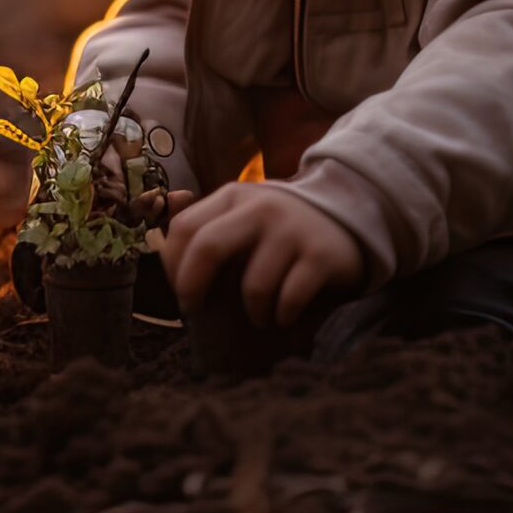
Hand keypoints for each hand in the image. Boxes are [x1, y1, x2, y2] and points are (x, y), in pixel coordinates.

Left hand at [161, 183, 363, 327]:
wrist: (349, 216)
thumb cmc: (280, 229)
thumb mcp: (243, 216)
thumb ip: (207, 229)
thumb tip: (164, 253)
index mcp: (232, 196)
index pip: (185, 228)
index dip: (173, 265)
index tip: (181, 292)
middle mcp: (260, 207)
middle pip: (209, 247)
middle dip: (193, 287)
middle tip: (196, 312)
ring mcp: (292, 229)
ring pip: (254, 285)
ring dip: (253, 313)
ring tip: (259, 316)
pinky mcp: (321, 254)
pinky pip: (289, 299)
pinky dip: (282, 316)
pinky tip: (284, 315)